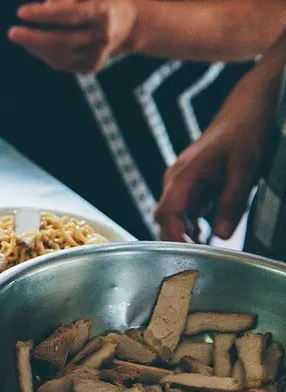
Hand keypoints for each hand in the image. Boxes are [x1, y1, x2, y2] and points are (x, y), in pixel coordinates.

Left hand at [8, 0, 137, 72]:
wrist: (126, 23)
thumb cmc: (99, 0)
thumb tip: (46, 7)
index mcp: (103, 12)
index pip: (70, 15)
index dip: (44, 15)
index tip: (21, 12)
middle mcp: (102, 36)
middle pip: (62, 40)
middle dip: (33, 38)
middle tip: (12, 33)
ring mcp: (97, 55)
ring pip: (59, 56)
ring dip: (35, 46)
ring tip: (22, 35)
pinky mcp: (90, 67)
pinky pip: (61, 63)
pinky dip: (44, 53)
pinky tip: (36, 44)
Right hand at [155, 104, 269, 241]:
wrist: (245, 110)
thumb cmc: (244, 133)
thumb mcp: (245, 169)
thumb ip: (232, 202)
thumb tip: (223, 235)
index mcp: (185, 173)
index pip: (168, 211)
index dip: (173, 234)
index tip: (184, 253)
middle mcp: (176, 178)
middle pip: (164, 217)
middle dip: (175, 239)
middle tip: (193, 261)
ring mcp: (180, 181)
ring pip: (171, 216)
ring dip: (182, 234)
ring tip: (199, 253)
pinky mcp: (189, 184)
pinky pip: (182, 210)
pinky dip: (188, 225)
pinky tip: (201, 236)